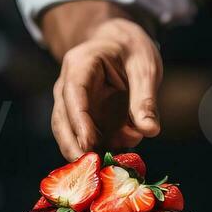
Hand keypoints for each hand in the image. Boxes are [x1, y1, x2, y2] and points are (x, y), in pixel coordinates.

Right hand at [51, 18, 161, 158]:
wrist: (121, 44)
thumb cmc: (131, 49)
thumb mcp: (145, 68)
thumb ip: (145, 99)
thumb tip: (149, 131)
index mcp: (80, 64)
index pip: (73, 93)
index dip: (79, 120)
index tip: (88, 144)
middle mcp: (67, 85)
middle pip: (62, 118)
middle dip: (74, 145)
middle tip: (92, 168)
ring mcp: (71, 103)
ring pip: (68, 132)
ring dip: (86, 151)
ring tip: (107, 167)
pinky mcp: (81, 118)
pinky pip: (83, 137)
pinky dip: (96, 150)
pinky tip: (113, 161)